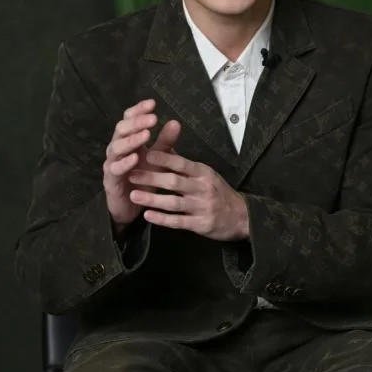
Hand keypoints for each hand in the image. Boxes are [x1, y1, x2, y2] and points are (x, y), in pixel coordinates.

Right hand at [102, 99, 180, 234]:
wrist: (132, 205)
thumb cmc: (144, 178)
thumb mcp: (158, 158)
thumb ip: (165, 141)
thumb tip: (176, 122)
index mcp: (129, 139)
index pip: (129, 119)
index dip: (138, 110)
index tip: (153, 103)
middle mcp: (118, 148)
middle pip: (121, 129)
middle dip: (137, 122)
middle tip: (153, 118)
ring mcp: (112, 163)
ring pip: (116, 147)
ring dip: (132, 139)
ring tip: (146, 134)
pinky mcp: (111, 180)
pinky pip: (115, 169)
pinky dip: (124, 163)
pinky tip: (135, 158)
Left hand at [128, 150, 248, 241]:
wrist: (241, 216)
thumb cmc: (218, 192)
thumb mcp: (206, 173)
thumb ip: (185, 164)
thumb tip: (164, 147)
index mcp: (203, 172)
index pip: (181, 163)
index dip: (163, 158)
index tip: (145, 154)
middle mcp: (203, 188)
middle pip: (174, 181)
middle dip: (151, 178)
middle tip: (131, 174)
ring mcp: (201, 207)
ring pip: (173, 202)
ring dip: (152, 198)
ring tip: (133, 195)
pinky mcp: (200, 224)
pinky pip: (178, 221)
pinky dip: (161, 219)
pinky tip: (147, 215)